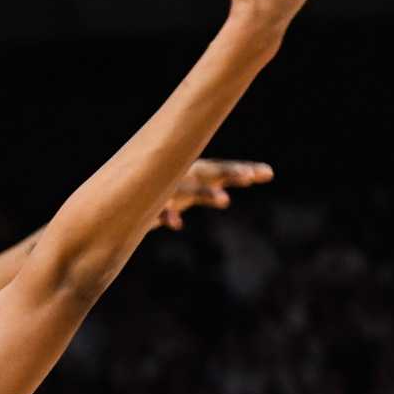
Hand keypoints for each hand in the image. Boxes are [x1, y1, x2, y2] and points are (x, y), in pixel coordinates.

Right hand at [152, 159, 274, 231]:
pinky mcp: (149, 207)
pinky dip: (167, 216)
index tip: (266, 174)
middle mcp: (184, 177)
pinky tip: (176, 225)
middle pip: (210, 173)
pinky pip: (159, 211)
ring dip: (206, 193)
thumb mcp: (197, 183)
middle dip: (230, 174)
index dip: (241, 170)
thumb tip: (264, 174)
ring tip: (225, 200)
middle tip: (249, 178)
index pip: (222, 168)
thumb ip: (222, 181)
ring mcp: (167, 190)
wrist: (126, 194)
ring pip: (188, 189)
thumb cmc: (170, 187)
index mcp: (196, 172)